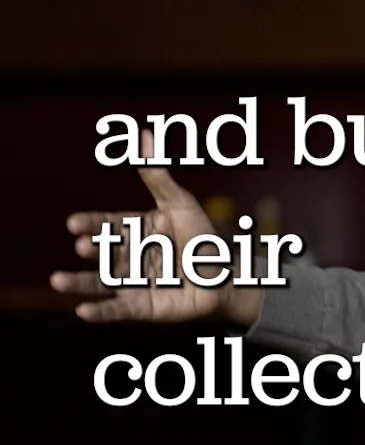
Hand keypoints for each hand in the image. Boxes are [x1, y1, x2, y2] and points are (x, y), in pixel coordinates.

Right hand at [48, 131, 261, 325]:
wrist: (226, 277)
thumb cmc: (202, 238)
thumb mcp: (181, 204)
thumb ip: (158, 175)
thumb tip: (144, 133)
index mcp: (133, 230)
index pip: (106, 224)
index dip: (91, 224)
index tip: (75, 224)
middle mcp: (126, 256)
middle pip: (103, 252)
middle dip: (91, 249)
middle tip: (83, 246)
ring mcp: (130, 282)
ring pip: (99, 281)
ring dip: (78, 282)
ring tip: (58, 281)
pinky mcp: (140, 307)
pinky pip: (116, 310)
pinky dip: (99, 311)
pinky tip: (83, 311)